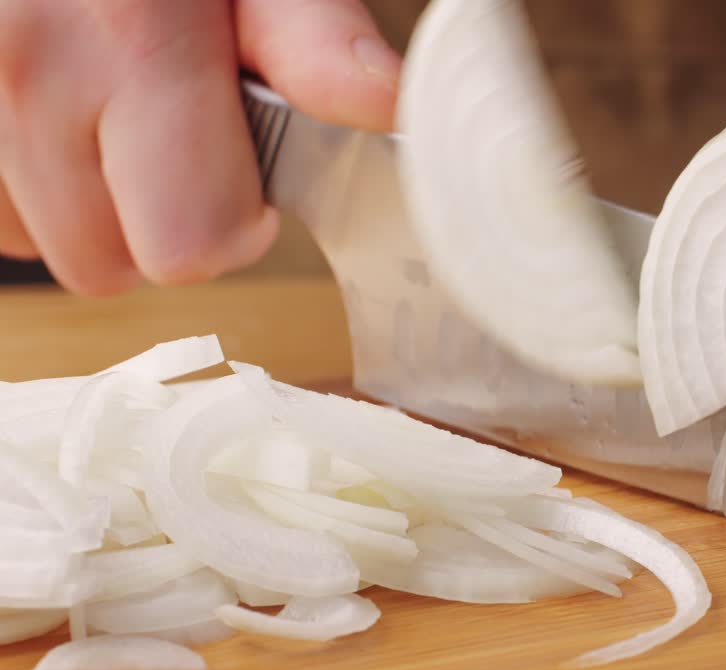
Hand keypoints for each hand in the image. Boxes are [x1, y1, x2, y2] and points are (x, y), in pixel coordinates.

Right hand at [0, 0, 400, 293]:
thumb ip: (313, 41)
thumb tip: (385, 103)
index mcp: (133, 42)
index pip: (189, 245)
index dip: (234, 224)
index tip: (243, 170)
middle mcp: (25, 71)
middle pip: (105, 268)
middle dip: (155, 221)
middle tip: (174, 136)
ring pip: (39, 245)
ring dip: (87, 203)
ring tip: (111, 110)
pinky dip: (30, 181)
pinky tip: (62, 116)